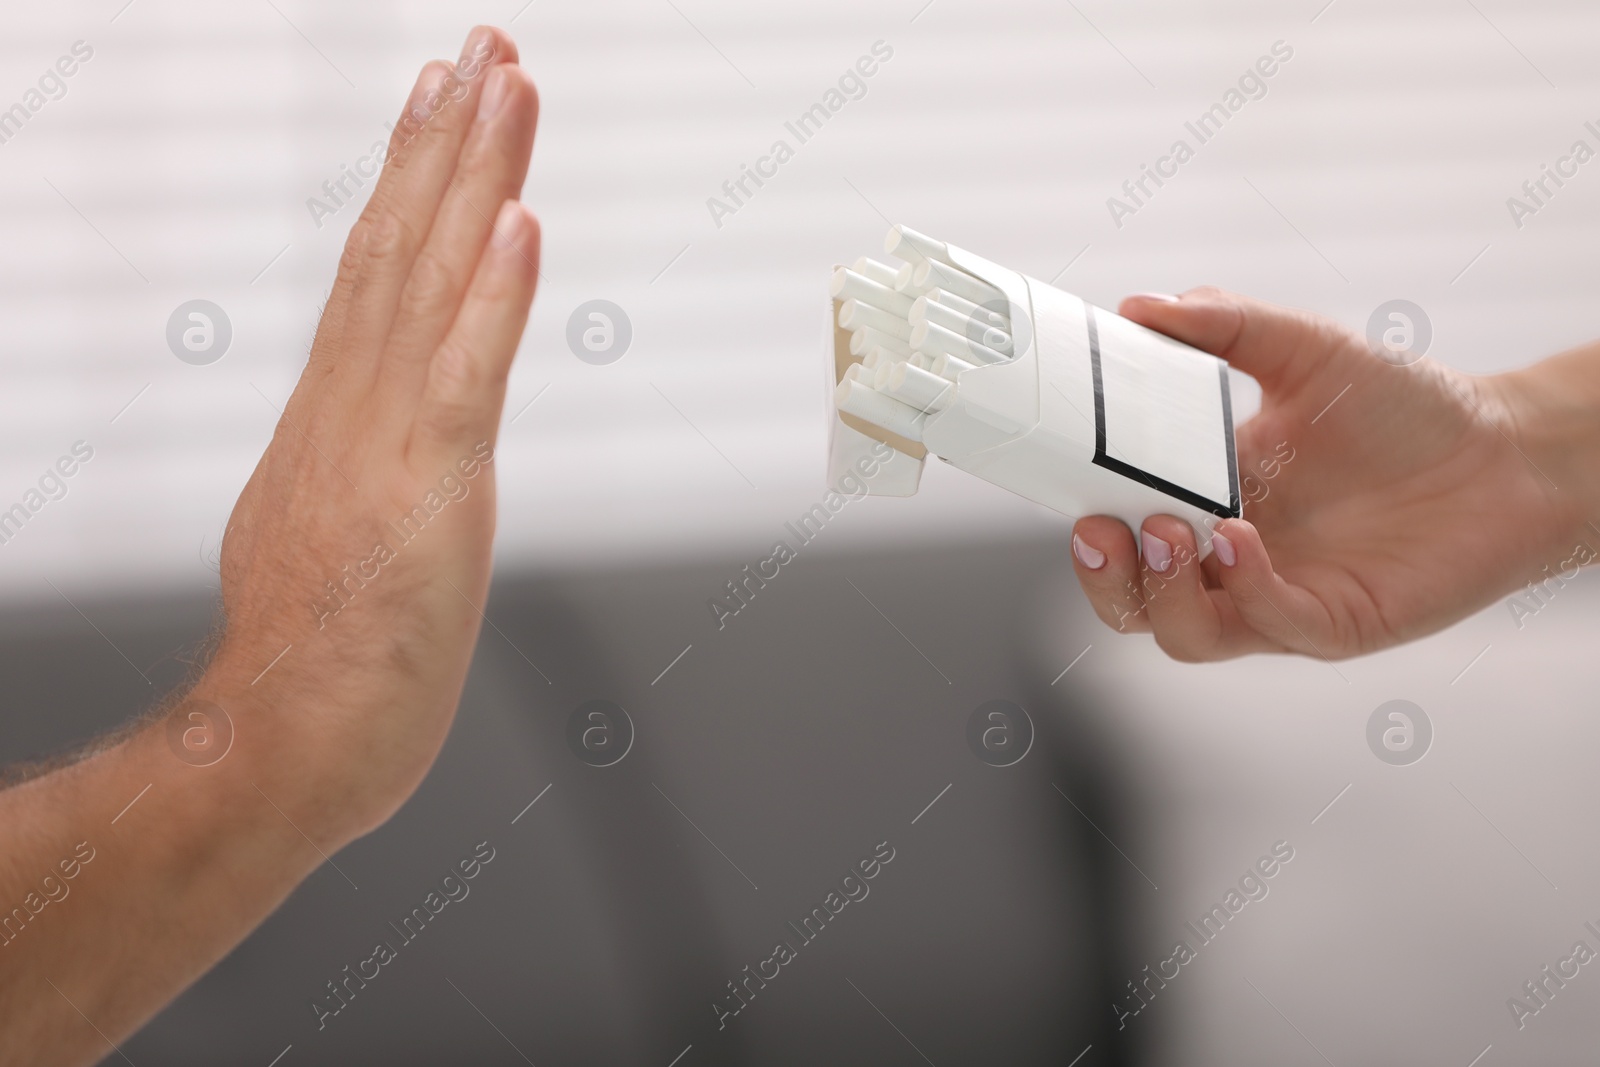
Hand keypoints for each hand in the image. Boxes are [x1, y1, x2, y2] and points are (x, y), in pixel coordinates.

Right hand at [197, 25, 539, 840]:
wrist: (284, 749)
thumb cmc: (317, 667)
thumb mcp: (325, 539)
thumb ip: (346, 477)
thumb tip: (356, 455)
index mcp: (338, 418)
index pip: (382, 272)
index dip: (415, 181)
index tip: (442, 101)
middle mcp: (354, 406)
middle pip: (403, 246)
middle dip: (448, 141)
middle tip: (479, 47)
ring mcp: (385, 440)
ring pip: (433, 283)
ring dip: (471, 178)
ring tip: (498, 83)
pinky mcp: (425, 491)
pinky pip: (463, 376)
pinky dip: (490, 295)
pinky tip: (516, 218)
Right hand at [1068, 287, 1595, 661]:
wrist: (1508, 450)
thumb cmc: (1405, 410)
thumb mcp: (1303, 350)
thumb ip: (1222, 325)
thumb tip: (1141, 306)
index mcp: (1208, 501)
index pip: (1121, 536)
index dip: (1084, 527)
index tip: (1065, 485)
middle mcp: (1232, 562)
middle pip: (1133, 605)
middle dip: (1105, 578)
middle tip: (1102, 529)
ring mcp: (1278, 600)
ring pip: (1186, 634)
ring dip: (1164, 591)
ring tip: (1176, 530)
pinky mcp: (1333, 625)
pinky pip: (1267, 624)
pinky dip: (1242, 587)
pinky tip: (1239, 538)